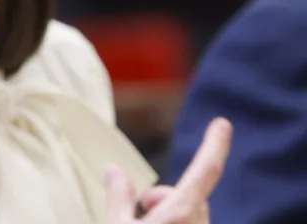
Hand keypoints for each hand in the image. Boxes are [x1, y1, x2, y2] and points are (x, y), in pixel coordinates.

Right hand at [104, 117, 230, 222]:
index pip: (205, 170)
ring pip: (194, 217)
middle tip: (142, 205)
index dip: (215, 145)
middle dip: (168, 195)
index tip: (222, 123)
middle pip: (193, 198)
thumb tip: (115, 170)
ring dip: (173, 215)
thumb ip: (118, 197)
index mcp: (182, 213)